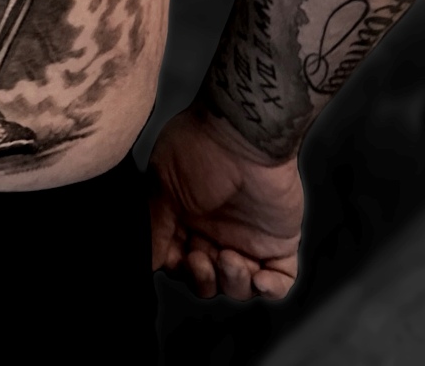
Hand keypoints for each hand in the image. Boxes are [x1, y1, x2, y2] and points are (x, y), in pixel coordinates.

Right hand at [149, 107, 303, 300]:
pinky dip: (271, 289)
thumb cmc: (199, 149)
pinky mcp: (279, 241)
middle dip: (203, 279)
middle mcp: (217, 230)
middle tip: (201, 257)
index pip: (180, 263)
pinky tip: (260, 278)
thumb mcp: (162, 185)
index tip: (177, 260)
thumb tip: (143, 261)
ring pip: (240, 286)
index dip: (178, 270)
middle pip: (209, 281)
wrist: (244, 134)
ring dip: (232, 283)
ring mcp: (249, 238)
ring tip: (230, 258)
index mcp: (187, 218)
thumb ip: (154, 228)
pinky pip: (280, 282)